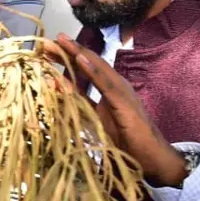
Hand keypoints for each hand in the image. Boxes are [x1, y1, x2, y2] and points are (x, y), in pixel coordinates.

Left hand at [45, 36, 187, 186]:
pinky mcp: (125, 103)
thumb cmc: (127, 142)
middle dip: (68, 52)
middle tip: (46, 42)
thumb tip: (58, 90)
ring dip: (78, 53)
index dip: (67, 59)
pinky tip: (80, 58)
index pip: (85, 71)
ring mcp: (122, 93)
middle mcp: (116, 87)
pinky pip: (106, 84)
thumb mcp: (96, 121)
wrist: (153, 159)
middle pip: (89, 64)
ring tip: (62, 41)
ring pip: (97, 68)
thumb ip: (79, 105)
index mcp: (109, 91)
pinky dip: (93, 70)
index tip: (47, 49)